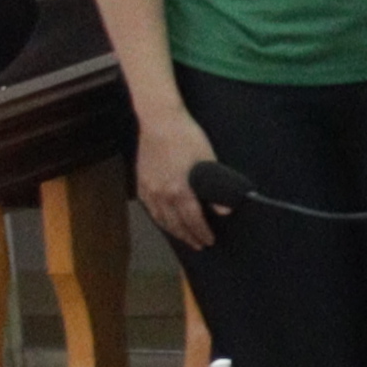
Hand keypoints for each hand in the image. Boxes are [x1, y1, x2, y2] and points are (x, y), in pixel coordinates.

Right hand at [131, 103, 214, 248]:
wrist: (159, 121)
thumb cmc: (187, 137)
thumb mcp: (208, 161)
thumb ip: (216, 189)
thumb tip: (225, 211)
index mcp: (180, 190)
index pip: (193, 219)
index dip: (202, 232)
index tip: (209, 241)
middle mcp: (161, 193)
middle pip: (175, 223)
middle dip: (188, 236)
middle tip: (198, 245)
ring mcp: (148, 188)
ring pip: (160, 217)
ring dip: (172, 230)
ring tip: (183, 237)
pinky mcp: (141, 181)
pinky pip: (149, 206)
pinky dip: (158, 217)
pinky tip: (164, 220)